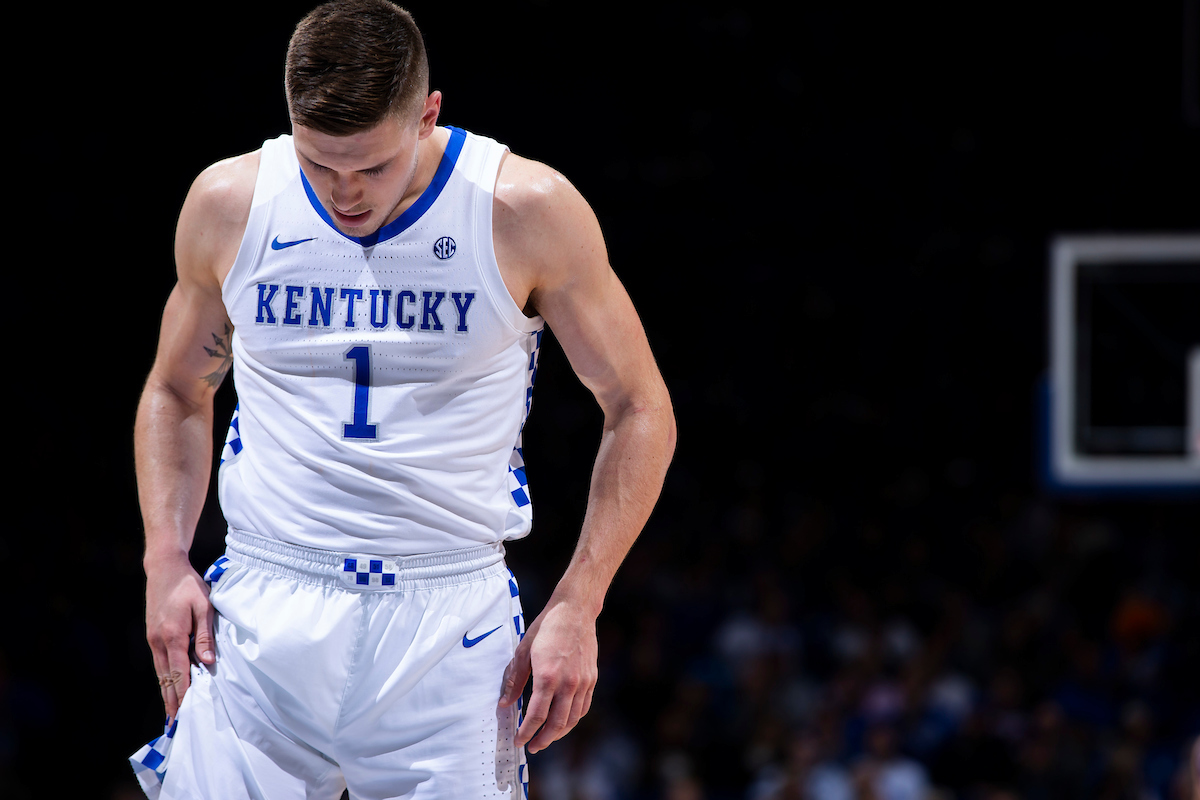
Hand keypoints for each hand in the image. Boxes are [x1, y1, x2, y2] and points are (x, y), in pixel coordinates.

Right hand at [145, 556, 214, 719]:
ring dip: (166, 693)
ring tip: (171, 713)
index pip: (180, 673)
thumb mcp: (204, 606)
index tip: (187, 713)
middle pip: (166, 679)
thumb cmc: (188, 585)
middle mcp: (159, 641)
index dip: (184, 694)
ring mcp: (153, 639)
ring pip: (160, 673)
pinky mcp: (152, 635)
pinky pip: (159, 663)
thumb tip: (208, 661)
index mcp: (173, 636)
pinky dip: (164, 678)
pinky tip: (169, 687)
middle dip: (172, 702)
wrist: (164, 568)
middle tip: (175, 725)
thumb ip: (205, 635)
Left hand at [498, 598, 597, 753]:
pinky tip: (563, 722)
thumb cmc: (546, 628)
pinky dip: (572, 719)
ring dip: (558, 734)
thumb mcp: (523, 651)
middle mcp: (568, 683)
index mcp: (548, 676)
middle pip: (556, 723)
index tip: (519, 741)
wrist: (575, 610)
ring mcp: (583, 682)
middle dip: (543, 739)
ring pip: (572, 719)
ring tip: (546, 738)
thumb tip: (504, 703)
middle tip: (532, 747)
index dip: (526, 732)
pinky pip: (583, 707)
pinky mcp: (592, 679)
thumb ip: (514, 680)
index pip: (536, 715)